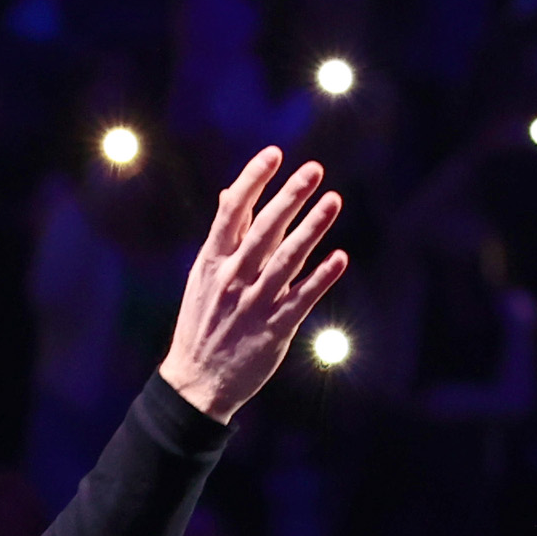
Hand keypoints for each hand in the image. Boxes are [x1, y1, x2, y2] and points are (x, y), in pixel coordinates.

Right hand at [158, 149, 349, 421]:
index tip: (274, 153)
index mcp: (212, 261)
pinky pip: (301, 299)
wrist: (196, 382)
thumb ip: (223, 236)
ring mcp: (254, 304)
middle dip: (289, 197)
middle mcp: (232, 278)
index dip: (253, 180)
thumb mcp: (203, 276)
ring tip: (334, 201)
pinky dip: (320, 278)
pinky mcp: (274, 330)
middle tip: (315, 169)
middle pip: (264, 230)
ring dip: (312, 230)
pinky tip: (340, 258)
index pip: (232, 212)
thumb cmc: (203, 322)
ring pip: (286, 261)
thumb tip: (227, 193)